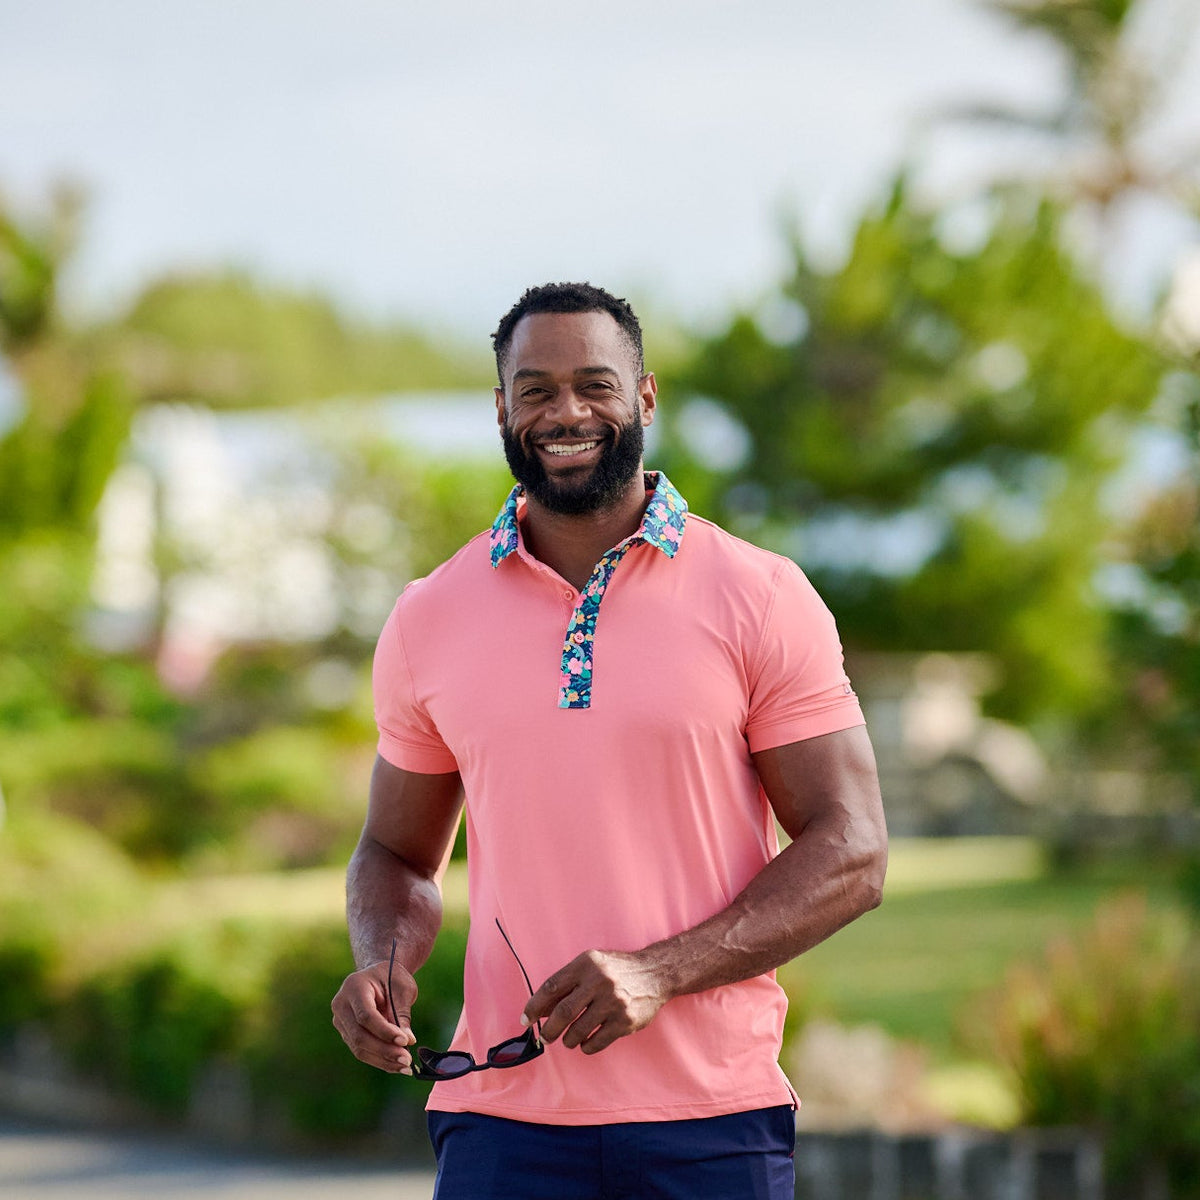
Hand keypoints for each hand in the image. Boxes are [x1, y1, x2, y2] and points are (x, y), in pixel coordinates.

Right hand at [331, 959, 416, 1073]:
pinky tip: (396, 1064)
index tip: (405, 1041)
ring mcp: (340, 1020)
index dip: (385, 1031)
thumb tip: (407, 1041)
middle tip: (407, 1060)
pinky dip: (379, 1059)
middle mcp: (341, 1004)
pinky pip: (361, 1050)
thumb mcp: (402, 987)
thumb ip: (402, 1013)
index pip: (366, 1016)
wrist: (378, 975)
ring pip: (359, 1047)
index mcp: (354, 987)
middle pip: (359, 1035)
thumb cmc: (392, 977)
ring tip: (405, 1066)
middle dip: (384, 1051)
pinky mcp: (346, 1033)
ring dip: (383, 1060)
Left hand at [522, 949, 669, 1054]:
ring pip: (578, 1031)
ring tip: (569, 1039)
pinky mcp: (625, 1021)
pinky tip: (586, 1041)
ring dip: (568, 1040)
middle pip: (563, 1013)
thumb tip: (541, 1010)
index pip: (552, 987)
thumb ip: (567, 984)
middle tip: (545, 1038)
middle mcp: (599, 981)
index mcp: (586, 964)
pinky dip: (586, 1046)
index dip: (534, 1006)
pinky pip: (596, 1042)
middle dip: (548, 1030)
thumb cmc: (616, 970)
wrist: (655, 973)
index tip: (526, 1019)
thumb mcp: (591, 965)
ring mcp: (613, 1002)